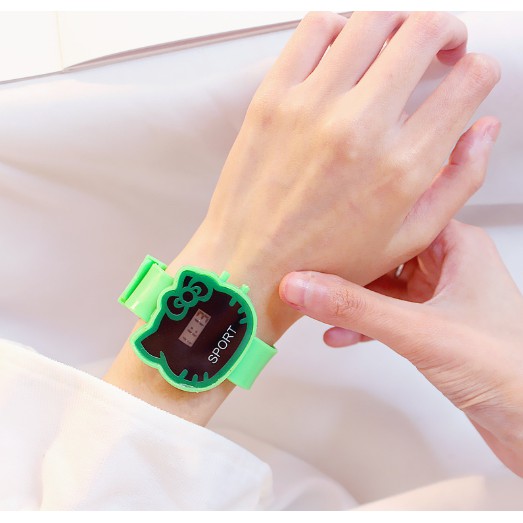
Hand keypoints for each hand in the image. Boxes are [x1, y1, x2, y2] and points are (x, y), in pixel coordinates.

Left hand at [106, 11, 499, 424]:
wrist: (249, 265)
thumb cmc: (320, 261)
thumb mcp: (405, 240)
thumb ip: (457, 182)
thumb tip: (482, 130)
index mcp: (401, 168)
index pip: (467, 82)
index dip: (479, 70)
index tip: (469, 72)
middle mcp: (359, 130)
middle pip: (423, 34)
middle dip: (446, 30)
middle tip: (442, 43)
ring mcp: (312, 108)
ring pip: (372, 21)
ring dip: (397, 22)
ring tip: (396, 42)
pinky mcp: (272, 98)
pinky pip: (314, 29)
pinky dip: (339, 27)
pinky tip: (344, 49)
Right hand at [280, 220, 522, 476]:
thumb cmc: (507, 369)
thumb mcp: (418, 330)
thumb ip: (356, 308)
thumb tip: (305, 286)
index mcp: (459, 247)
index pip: (400, 218)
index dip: (360, 222)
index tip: (324, 226)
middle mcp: (450, 268)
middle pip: (387, 254)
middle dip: (349, 265)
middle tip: (311, 264)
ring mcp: (442, 299)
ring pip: (385, 288)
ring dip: (352, 299)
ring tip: (315, 301)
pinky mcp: (434, 328)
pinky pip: (389, 316)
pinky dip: (364, 324)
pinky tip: (339, 334)